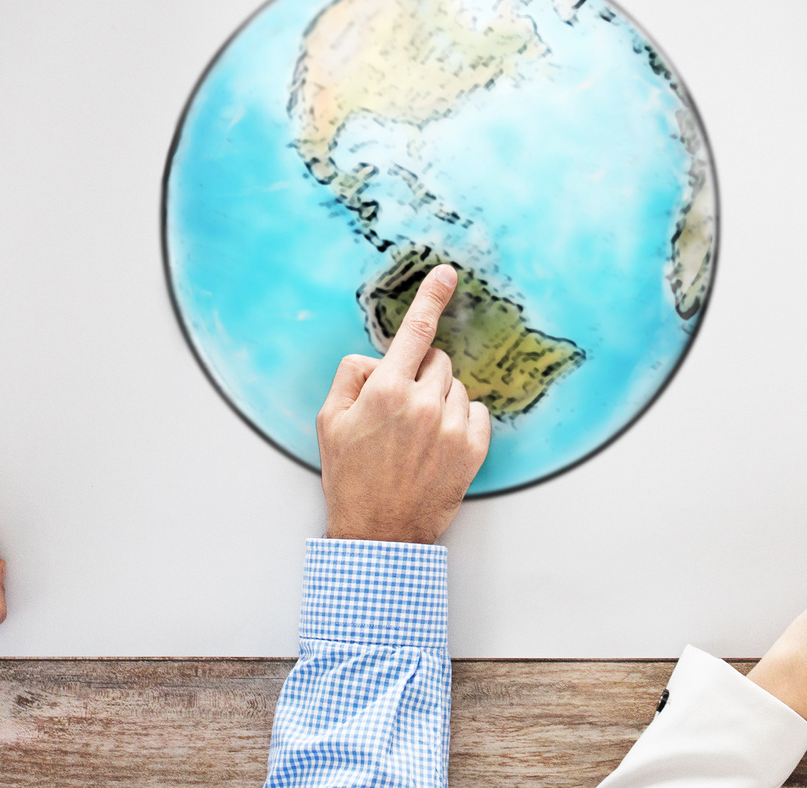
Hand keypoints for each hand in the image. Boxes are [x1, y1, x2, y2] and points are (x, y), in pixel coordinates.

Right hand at [317, 264, 491, 543]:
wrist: (378, 533)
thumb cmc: (350, 478)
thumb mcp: (329, 421)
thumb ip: (352, 377)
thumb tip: (378, 358)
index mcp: (386, 391)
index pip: (414, 332)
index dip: (431, 297)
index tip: (447, 272)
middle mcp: (423, 403)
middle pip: (437, 360)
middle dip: (421, 372)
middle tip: (400, 405)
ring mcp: (452, 427)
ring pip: (457, 387)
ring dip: (440, 398)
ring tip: (416, 434)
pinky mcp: (473, 449)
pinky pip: (477, 412)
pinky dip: (461, 419)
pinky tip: (438, 442)